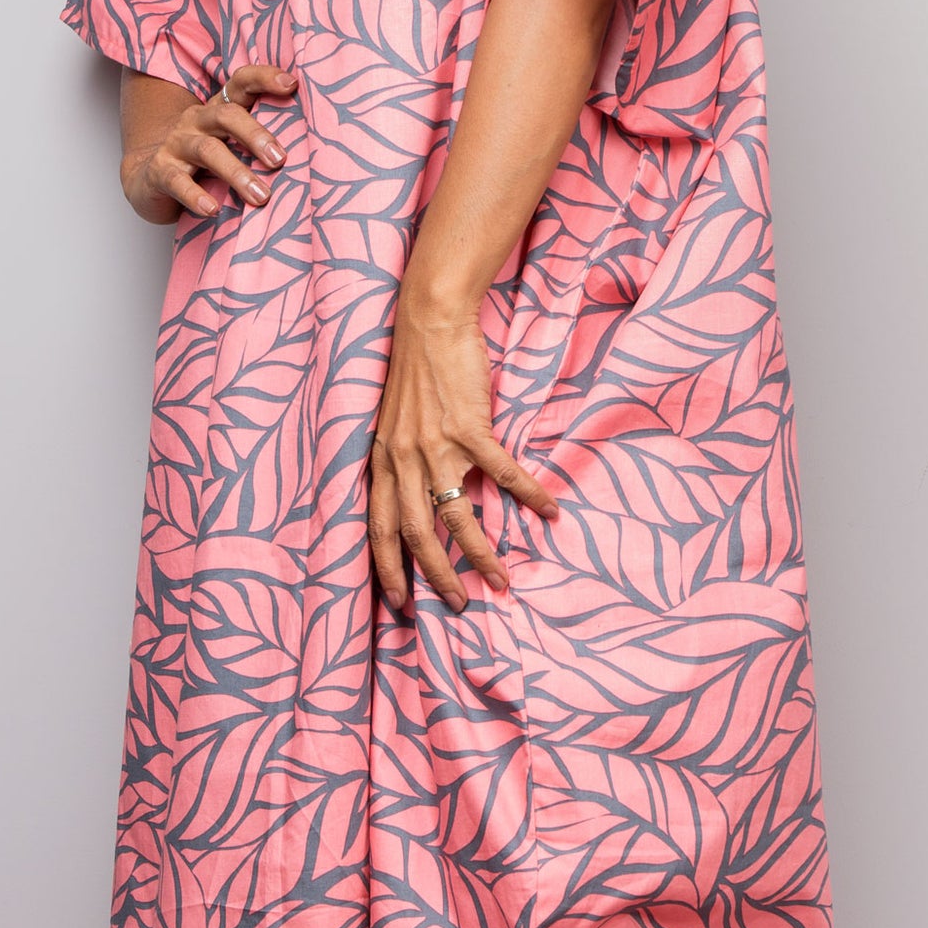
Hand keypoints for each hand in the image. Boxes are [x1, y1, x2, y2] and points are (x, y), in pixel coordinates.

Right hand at [120, 64, 296, 223]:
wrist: (148, 179)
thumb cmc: (202, 164)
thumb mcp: (230, 147)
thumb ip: (258, 145)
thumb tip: (311, 155)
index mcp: (218, 110)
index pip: (241, 83)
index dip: (264, 78)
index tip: (291, 84)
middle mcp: (197, 120)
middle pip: (226, 115)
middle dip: (255, 135)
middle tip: (280, 159)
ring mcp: (175, 144)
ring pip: (207, 151)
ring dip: (237, 173)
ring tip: (261, 197)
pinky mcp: (159, 172)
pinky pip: (177, 181)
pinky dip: (195, 196)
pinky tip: (212, 210)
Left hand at [368, 289, 557, 614]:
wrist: (429, 320)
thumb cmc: (417, 369)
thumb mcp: (396, 423)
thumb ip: (406, 460)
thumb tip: (428, 494)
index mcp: (383, 461)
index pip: (378, 528)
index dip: (387, 568)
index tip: (398, 602)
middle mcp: (403, 460)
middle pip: (416, 536)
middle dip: (436, 578)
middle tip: (458, 606)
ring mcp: (435, 446)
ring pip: (456, 517)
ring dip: (480, 555)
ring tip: (502, 580)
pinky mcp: (468, 427)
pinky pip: (501, 473)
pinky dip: (528, 495)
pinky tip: (549, 511)